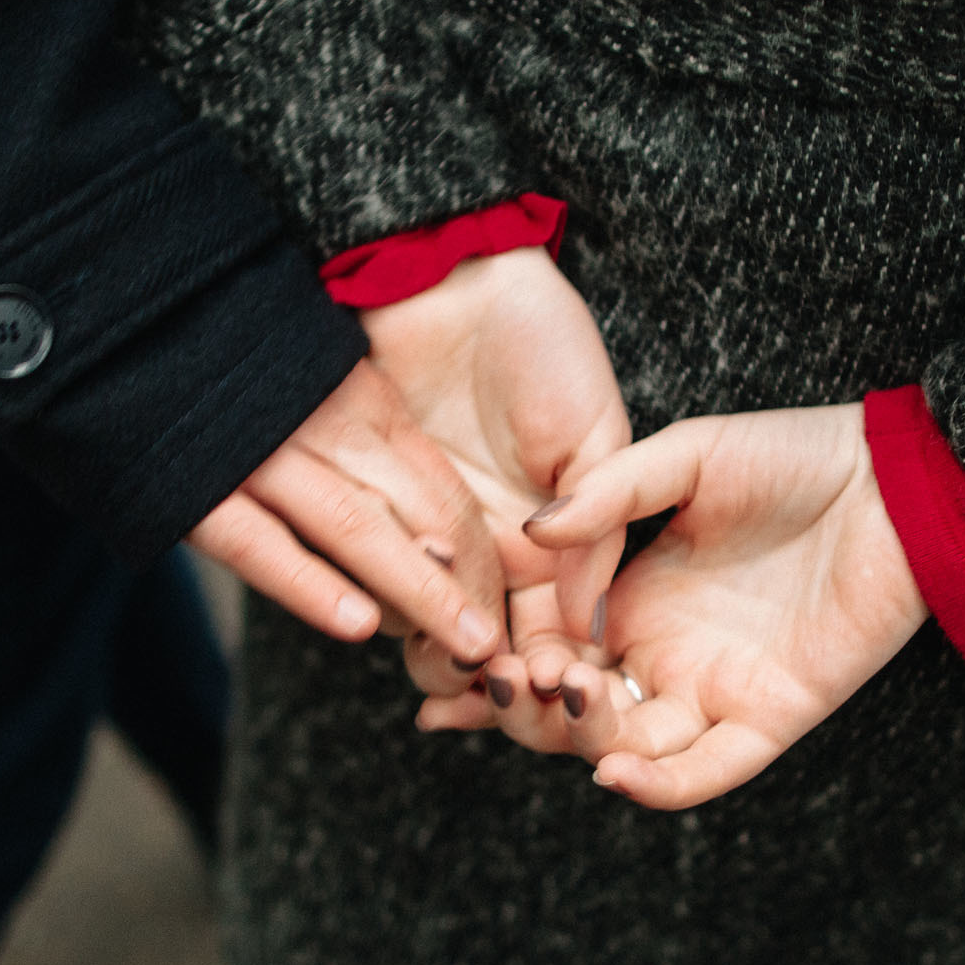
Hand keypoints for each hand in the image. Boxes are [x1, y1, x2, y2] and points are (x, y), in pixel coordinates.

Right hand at [190, 358, 505, 664]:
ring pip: (354, 528)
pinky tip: (356, 625)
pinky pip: (261, 543)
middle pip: (417, 510)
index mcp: (359, 400)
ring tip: (461, 648)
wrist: (126, 332)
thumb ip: (368, 450)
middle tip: (498, 650)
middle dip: (464, 586)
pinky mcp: (197, 488)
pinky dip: (311, 585)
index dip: (478, 560)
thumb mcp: (318, 391)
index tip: (500, 614)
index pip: (441, 490)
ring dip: (416, 592)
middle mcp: (319, 422)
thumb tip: (429, 545)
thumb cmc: (232, 379)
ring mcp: (259, 455)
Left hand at [334, 246, 633, 713]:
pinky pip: (368, 572)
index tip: (562, 691)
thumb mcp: (593, 435)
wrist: (453, 273)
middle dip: (495, 676)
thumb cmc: (540, 341)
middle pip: (485, 641)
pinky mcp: (365, 506)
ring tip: (455, 667)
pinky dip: (383, 597)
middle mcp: (482, 549)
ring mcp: (420, 532)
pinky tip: (391, 612)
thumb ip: (599, 527)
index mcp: (548, 542)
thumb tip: (592, 621)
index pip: (551, 631)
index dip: (558, 667)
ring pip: (425, 622)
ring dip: (439, 648)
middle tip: (502, 691)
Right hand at [509, 401, 927, 808]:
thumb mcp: (687, 458)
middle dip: (525, 708)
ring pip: (626, 747)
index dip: (501, 660)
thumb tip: (530, 532)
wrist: (898, 482)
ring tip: (560, 699)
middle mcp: (662, 654)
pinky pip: (706, 771)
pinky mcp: (770, 716)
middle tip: (503, 681)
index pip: (547, 651)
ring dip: (582, 739)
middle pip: (571, 714)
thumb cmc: (797, 458)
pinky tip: (615, 774)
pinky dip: (660, 785)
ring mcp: (714, 690)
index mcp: (630, 599)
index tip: (456, 657)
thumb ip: (608, 495)